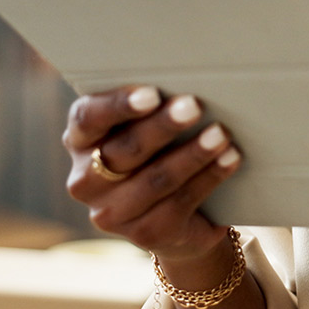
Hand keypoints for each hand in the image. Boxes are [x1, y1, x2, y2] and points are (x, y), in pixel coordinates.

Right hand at [63, 85, 243, 266]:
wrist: (174, 216)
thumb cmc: (158, 150)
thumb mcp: (143, 127)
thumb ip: (149, 106)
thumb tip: (189, 74)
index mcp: (79, 141)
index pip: (88, 118)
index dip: (118, 106)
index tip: (152, 93)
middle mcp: (85, 180)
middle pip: (125, 150)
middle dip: (163, 126)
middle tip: (194, 105)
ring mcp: (111, 213)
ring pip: (155, 179)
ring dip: (192, 154)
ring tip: (220, 134)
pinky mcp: (143, 235)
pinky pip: (179, 202)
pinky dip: (209, 177)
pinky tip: (229, 159)